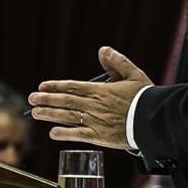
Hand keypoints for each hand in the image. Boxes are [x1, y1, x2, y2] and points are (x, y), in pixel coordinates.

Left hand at [27, 46, 152, 148]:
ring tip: (34, 113)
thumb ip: (117, 62)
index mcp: (101, 90)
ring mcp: (96, 122)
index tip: (42, 86)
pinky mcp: (100, 137)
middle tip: (31, 98)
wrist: (156, 120)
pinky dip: (64, 134)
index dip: (56, 86)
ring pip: (67, 116)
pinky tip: (52, 134)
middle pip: (65, 101)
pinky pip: (78, 135)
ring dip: (49, 114)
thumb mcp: (134, 75)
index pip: (72, 86)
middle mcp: (94, 106)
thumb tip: (102, 50)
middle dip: (46, 99)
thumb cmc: (146, 98)